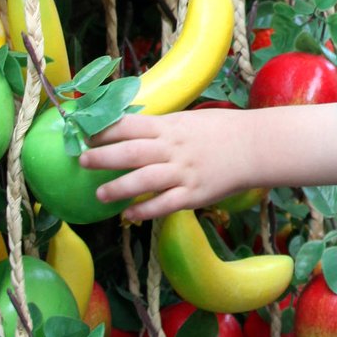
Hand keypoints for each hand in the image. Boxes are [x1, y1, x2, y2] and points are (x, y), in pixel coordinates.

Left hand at [79, 101, 336, 222]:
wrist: (255, 147)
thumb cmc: (221, 131)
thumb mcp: (188, 121)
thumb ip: (160, 127)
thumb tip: (129, 130)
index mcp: (170, 126)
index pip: (130, 125)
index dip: (105, 130)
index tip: (84, 133)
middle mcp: (173, 148)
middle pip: (131, 151)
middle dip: (103, 156)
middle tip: (82, 160)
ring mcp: (184, 172)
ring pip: (144, 179)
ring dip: (118, 188)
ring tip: (99, 195)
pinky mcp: (194, 194)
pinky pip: (165, 204)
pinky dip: (145, 210)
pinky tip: (129, 215)